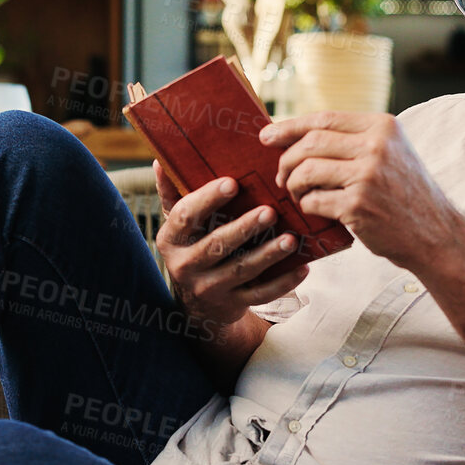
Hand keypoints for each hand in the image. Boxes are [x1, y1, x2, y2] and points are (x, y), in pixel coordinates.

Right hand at [154, 163, 309, 325]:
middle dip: (244, 228)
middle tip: (270, 212)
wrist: (198, 304)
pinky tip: (302, 268)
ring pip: (241, 270)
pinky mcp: (232, 303)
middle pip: (216, 245)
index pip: (185, 216)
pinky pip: (260, 294)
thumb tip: (161, 160)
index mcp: (171, 239)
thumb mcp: (178, 224)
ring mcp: (209, 288)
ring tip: (291, 239)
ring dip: (268, 255)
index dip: (207, 199)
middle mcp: (186, 265)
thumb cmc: (192, 248)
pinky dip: (282, 283)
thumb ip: (172, 193)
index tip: (232, 182)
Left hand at [260, 112, 459, 269]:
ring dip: (293, 184)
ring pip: (306, 170)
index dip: (290, 126)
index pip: (324, 118)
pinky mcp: (358, 205)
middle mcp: (377, 146)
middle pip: (311, 142)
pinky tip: (314, 210)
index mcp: (383, 126)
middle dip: (286, 160)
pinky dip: (307, 206)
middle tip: (281, 177)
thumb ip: (356, 140)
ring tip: (297, 194)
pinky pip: (313, 200)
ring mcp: (368, 175)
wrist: (435, 233)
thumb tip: (301, 135)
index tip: (267, 136)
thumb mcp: (392, 153)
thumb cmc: (406, 195)